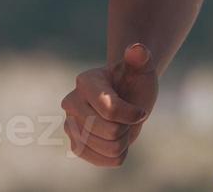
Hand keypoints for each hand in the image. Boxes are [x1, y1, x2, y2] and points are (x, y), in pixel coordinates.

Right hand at [61, 43, 157, 166]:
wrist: (126, 96)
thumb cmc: (133, 80)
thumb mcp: (142, 68)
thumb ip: (141, 57)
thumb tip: (137, 49)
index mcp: (85, 82)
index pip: (111, 110)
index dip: (133, 114)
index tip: (141, 110)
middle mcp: (71, 103)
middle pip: (111, 132)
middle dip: (128, 127)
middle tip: (128, 118)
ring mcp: (70, 125)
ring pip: (110, 149)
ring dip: (124, 141)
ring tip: (121, 126)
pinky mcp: (76, 146)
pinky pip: (104, 161)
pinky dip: (117, 154)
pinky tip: (115, 139)